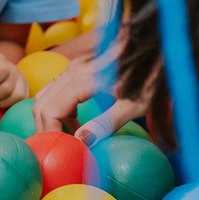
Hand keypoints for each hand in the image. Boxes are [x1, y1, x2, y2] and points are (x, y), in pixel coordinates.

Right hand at [33, 56, 149, 144]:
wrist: (157, 48)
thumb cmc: (151, 77)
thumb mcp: (135, 105)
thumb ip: (107, 123)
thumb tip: (81, 141)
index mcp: (81, 80)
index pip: (49, 111)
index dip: (50, 134)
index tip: (63, 151)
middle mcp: (71, 70)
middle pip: (41, 104)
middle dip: (45, 129)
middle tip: (60, 149)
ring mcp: (72, 67)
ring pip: (45, 96)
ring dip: (50, 119)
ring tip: (67, 138)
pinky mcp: (77, 67)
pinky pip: (55, 90)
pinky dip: (56, 108)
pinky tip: (75, 122)